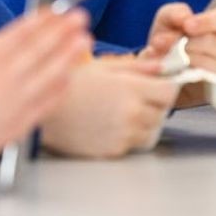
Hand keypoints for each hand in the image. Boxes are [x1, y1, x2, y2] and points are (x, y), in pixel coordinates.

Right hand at [0, 10, 91, 160]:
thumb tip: (1, 38)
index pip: (24, 33)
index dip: (44, 20)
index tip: (58, 11)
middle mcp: (6, 77)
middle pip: (41, 49)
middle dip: (63, 31)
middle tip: (80, 18)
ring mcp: (16, 101)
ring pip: (50, 74)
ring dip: (69, 55)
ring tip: (84, 41)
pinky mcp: (20, 123)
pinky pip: (46, 103)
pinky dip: (59, 89)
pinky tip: (68, 78)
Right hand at [39, 57, 177, 157]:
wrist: (45, 112)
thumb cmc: (70, 85)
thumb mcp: (103, 67)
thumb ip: (136, 67)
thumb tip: (160, 65)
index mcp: (131, 89)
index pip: (170, 92)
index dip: (166, 88)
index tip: (159, 86)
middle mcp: (132, 113)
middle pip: (164, 113)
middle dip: (155, 105)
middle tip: (138, 98)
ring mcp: (124, 135)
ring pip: (152, 132)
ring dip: (145, 124)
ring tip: (124, 113)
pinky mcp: (113, 151)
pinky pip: (133, 145)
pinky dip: (129, 137)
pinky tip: (111, 125)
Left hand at [140, 2, 215, 107]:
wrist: (160, 75)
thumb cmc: (169, 43)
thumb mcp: (167, 21)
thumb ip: (175, 12)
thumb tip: (185, 18)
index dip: (207, 21)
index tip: (187, 26)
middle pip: (210, 41)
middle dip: (181, 42)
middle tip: (158, 43)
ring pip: (204, 62)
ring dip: (177, 60)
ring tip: (159, 60)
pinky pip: (200, 81)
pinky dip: (181, 76)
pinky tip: (170, 73)